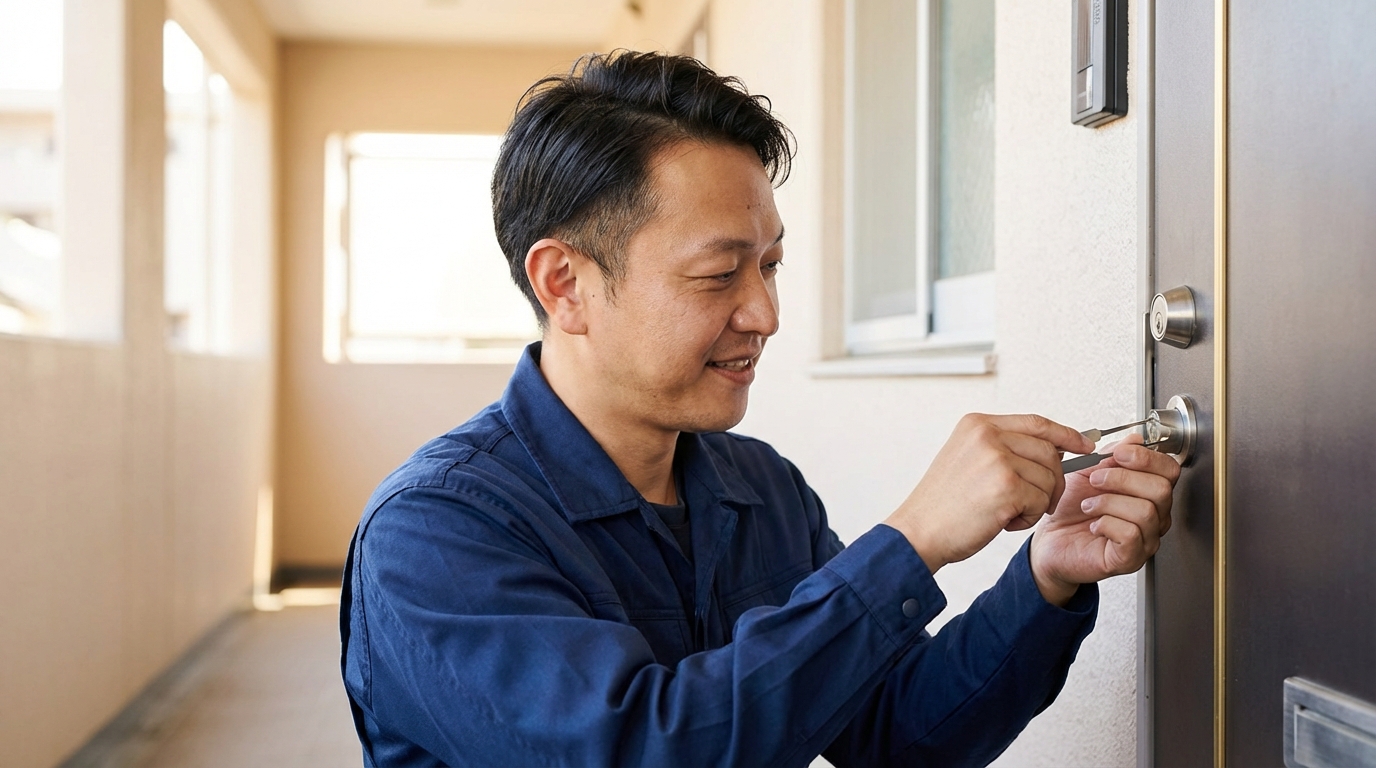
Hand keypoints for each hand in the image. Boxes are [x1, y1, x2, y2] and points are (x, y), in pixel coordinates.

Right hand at [885, 414, 1094, 573]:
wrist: (919, 532)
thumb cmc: (943, 505)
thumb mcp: (968, 460)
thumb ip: (1003, 447)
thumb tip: (1053, 449)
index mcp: (977, 424)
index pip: (1036, 422)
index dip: (1066, 434)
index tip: (1085, 444)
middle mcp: (987, 435)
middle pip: (1048, 452)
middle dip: (1052, 481)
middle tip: (1035, 502)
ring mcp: (996, 458)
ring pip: (1048, 478)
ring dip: (1036, 503)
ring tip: (1006, 512)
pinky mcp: (1006, 486)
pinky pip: (1040, 502)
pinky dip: (1028, 518)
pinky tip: (1003, 522)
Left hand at [1029, 434, 1180, 605]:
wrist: (1050, 541)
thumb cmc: (1070, 509)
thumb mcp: (1088, 472)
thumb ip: (1112, 455)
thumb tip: (1134, 439)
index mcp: (1148, 492)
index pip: (1169, 470)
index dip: (1146, 457)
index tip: (1118, 454)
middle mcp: (1155, 517)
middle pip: (1161, 489)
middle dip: (1122, 478)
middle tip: (1095, 481)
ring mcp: (1146, 540)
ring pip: (1146, 511)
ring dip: (1109, 502)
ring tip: (1088, 505)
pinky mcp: (1130, 559)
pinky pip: (1132, 534)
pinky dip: (1106, 523)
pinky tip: (1094, 525)